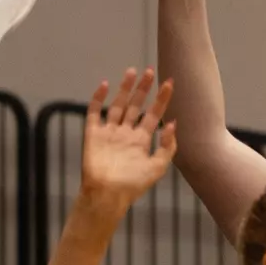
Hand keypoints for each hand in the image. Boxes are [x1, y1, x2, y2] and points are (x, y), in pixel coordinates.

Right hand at [83, 69, 176, 206]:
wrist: (108, 194)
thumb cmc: (133, 185)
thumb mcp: (158, 166)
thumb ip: (167, 146)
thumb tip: (173, 123)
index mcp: (142, 140)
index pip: (154, 114)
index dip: (162, 99)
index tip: (170, 83)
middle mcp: (126, 133)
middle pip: (136, 105)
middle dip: (144, 89)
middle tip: (151, 70)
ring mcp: (109, 132)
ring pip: (118, 105)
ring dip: (125, 88)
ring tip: (133, 71)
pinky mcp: (93, 134)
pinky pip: (94, 112)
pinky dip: (98, 98)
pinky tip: (105, 84)